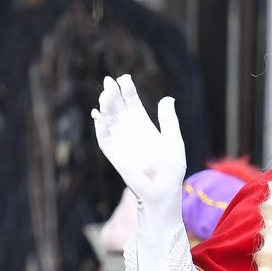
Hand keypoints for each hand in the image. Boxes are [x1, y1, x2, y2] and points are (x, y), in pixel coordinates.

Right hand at [93, 75, 187, 270]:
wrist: (163, 192)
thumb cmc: (171, 169)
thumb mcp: (173, 140)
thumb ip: (168, 120)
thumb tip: (167, 98)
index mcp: (144, 126)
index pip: (133, 104)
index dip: (128, 91)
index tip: (124, 78)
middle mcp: (130, 132)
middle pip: (118, 109)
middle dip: (113, 95)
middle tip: (108, 81)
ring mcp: (121, 143)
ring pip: (109, 122)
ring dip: (106, 109)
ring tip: (105, 95)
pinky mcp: (115, 156)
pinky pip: (104, 140)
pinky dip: (100, 129)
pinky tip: (98, 117)